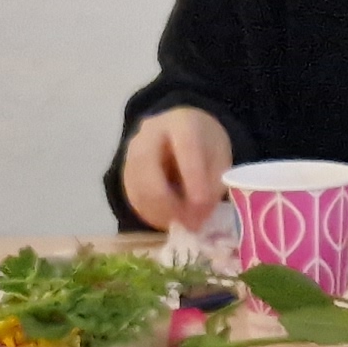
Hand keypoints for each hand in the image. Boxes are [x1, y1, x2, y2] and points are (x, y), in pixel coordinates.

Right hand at [123, 107, 234, 230]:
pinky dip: (153, 215)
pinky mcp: (126, 173)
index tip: (203, 206)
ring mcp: (132, 153)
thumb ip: (213, 184)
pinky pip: (134, 199)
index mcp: (180, 122)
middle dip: (171, 203)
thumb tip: (197, 217)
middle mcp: (149, 134)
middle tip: (192, 223)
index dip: (194, 180)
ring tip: (185, 222)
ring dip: (162, 213)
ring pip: (138, 190)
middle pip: (149, 171)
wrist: (182, 134)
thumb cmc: (205, 146)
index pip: (185, 148)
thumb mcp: (221, 158)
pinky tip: (172, 218)